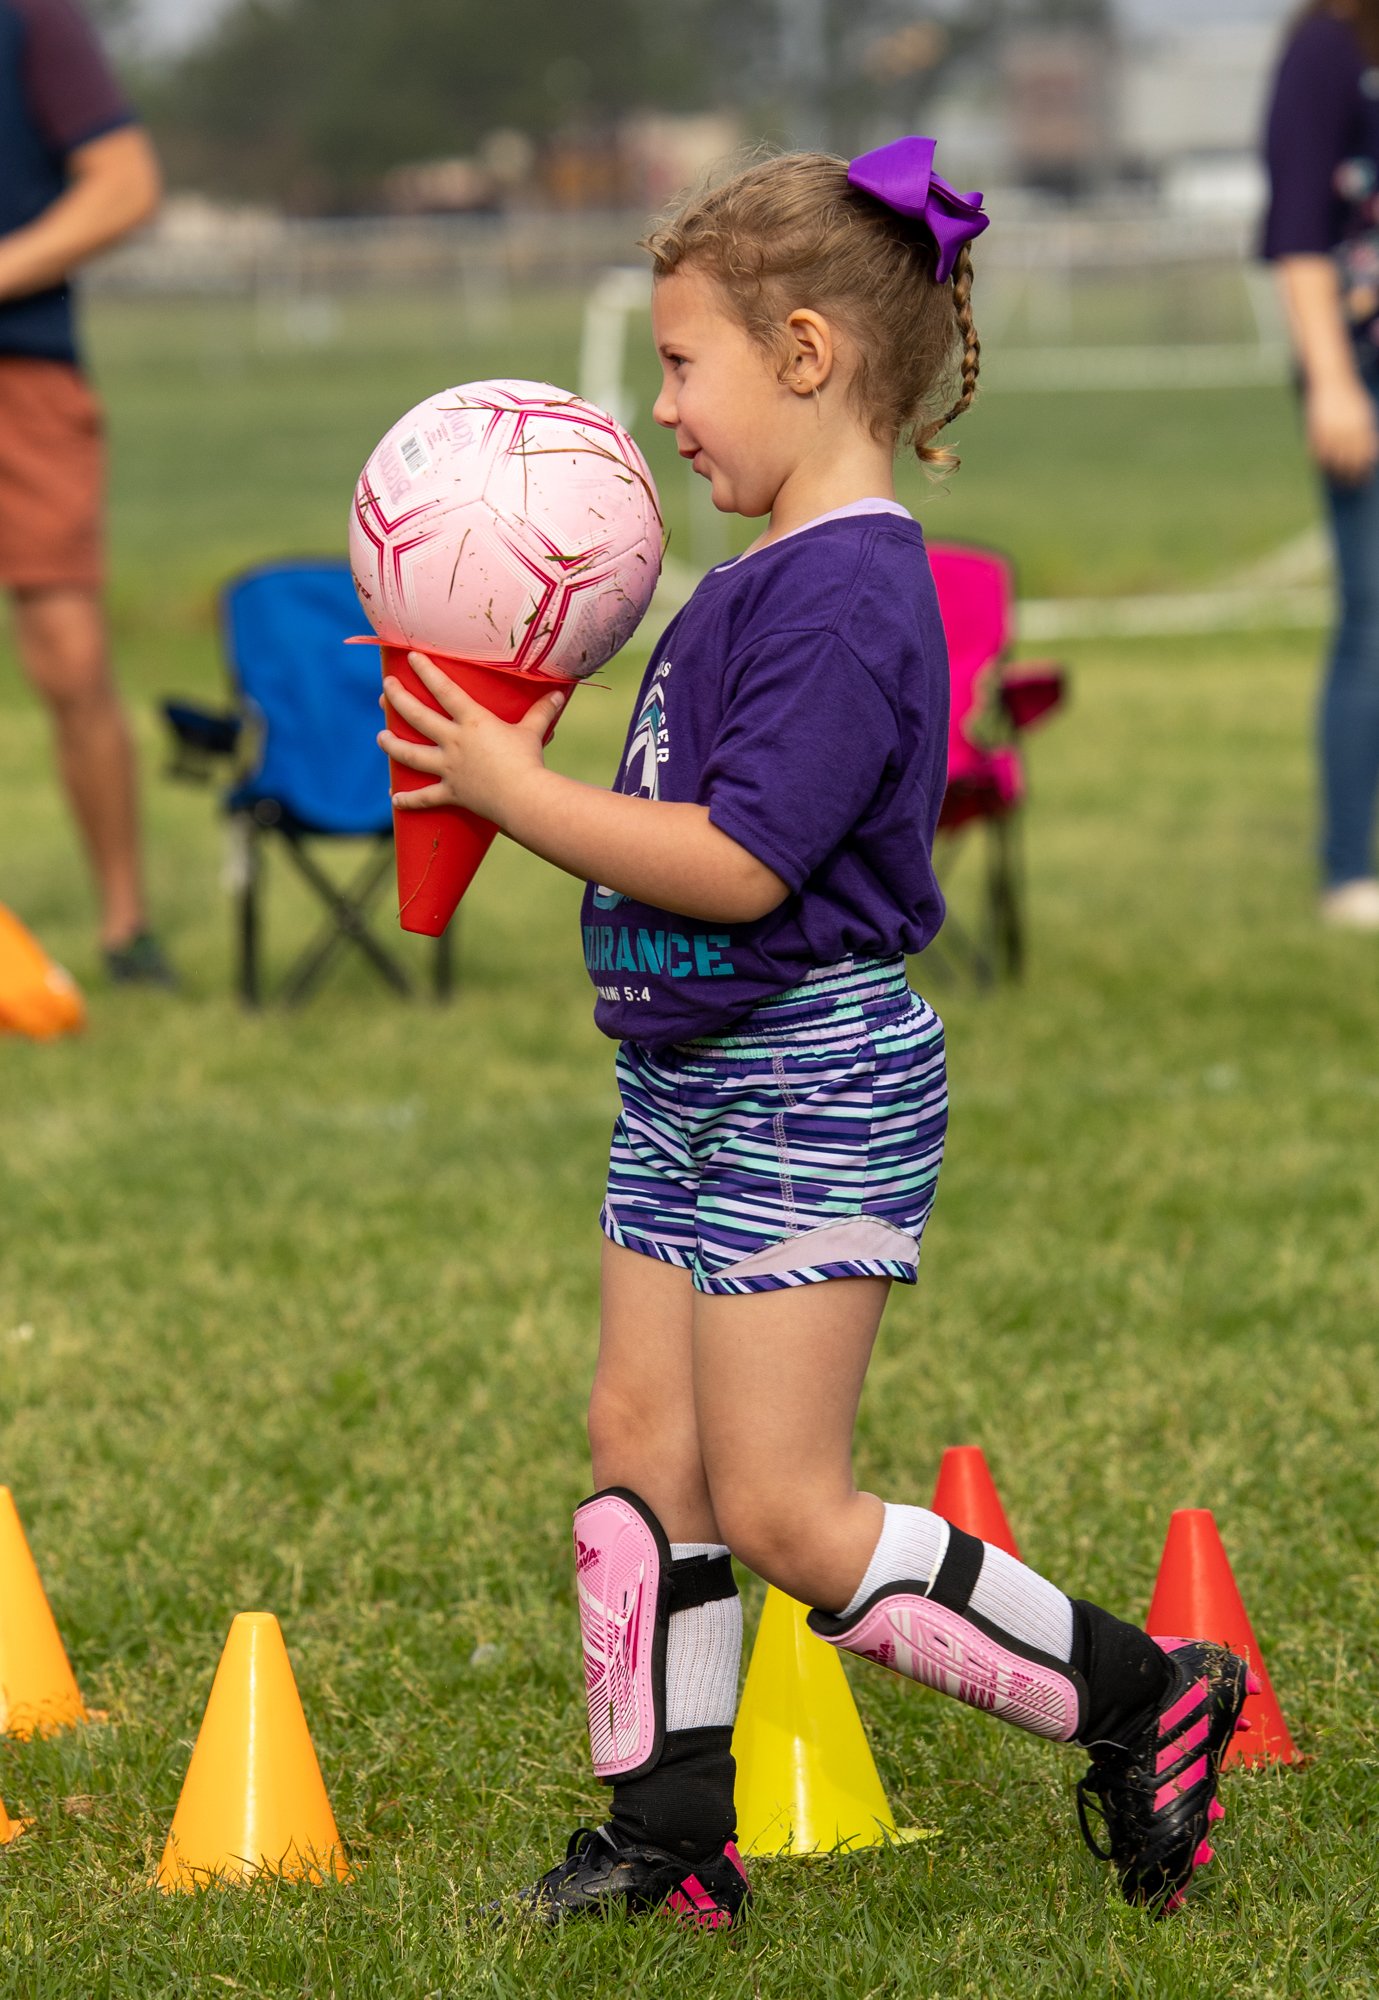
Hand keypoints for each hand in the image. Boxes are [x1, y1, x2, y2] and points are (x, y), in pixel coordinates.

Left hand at [377, 652, 565, 821]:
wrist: (523, 798)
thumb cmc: (529, 761)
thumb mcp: (534, 732)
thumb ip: (542, 711)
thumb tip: (560, 693)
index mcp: (473, 721)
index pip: (444, 690)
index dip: (426, 671)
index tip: (409, 657)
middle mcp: (454, 742)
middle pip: (418, 717)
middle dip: (398, 700)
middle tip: (385, 689)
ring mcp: (449, 768)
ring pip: (411, 755)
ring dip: (392, 745)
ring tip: (380, 737)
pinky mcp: (452, 793)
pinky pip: (426, 797)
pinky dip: (409, 800)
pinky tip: (394, 798)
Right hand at [1305, 375, 1378, 484]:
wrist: (1333, 380)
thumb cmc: (1351, 398)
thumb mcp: (1363, 414)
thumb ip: (1366, 434)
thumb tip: (1370, 456)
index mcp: (1361, 426)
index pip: (1363, 456)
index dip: (1362, 470)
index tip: (1361, 481)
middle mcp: (1346, 430)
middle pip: (1348, 461)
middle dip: (1349, 476)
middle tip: (1349, 485)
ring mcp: (1329, 430)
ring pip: (1331, 460)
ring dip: (1334, 472)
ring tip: (1335, 479)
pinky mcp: (1315, 430)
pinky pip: (1317, 452)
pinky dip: (1319, 461)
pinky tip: (1322, 466)